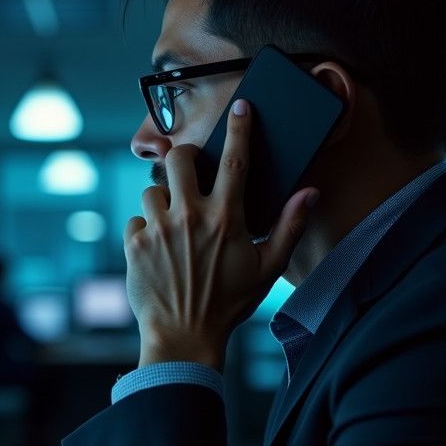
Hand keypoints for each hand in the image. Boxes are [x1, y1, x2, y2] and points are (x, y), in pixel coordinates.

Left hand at [125, 99, 317, 370]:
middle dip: (183, 157)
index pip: (235, 160)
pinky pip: (135, 221)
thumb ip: (290, 226)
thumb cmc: (229, 303)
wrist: (183, 337)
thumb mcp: (267, 268)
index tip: (241, 107)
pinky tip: (158, 250)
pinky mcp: (134, 245)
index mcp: (226, 219)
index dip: (239, 129)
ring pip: (152, 190)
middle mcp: (189, 217)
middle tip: (189, 172)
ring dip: (162, 201)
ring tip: (174, 226)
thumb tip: (311, 192)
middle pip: (179, 159)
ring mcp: (158, 230)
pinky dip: (144, 230)